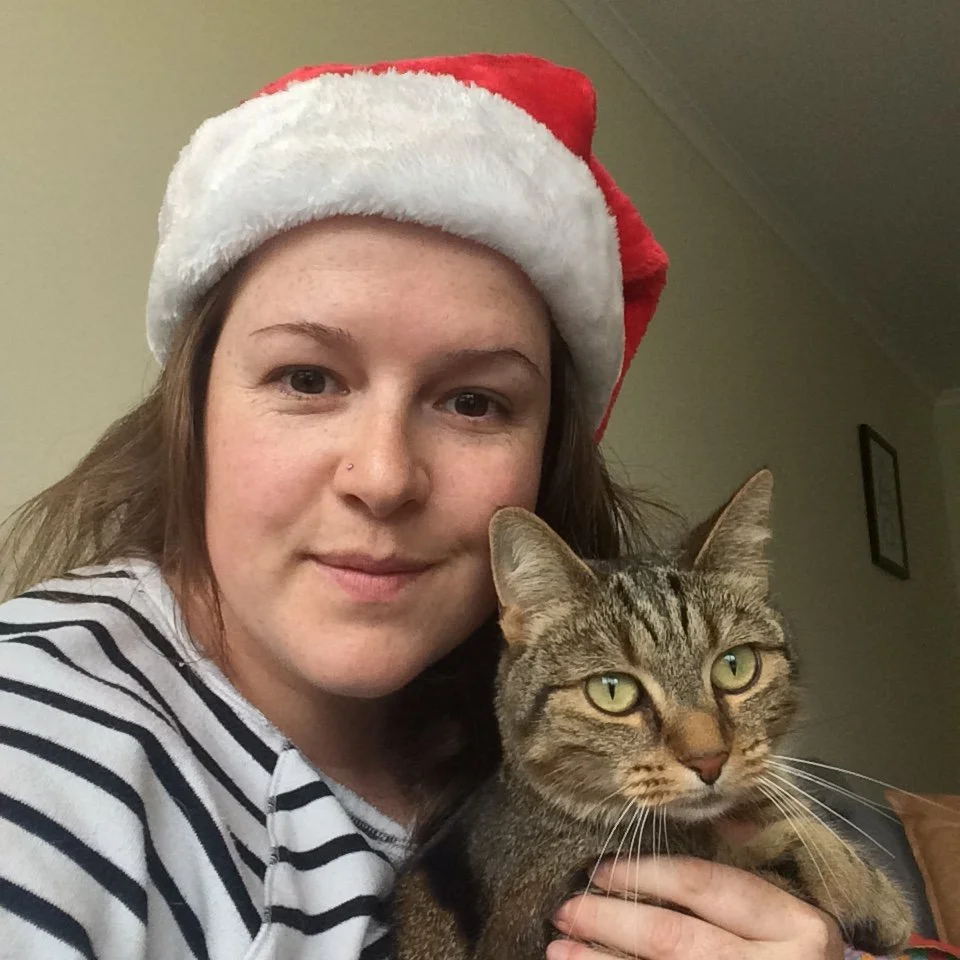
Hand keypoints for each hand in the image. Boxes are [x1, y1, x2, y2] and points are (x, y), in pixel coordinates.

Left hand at [548, 856, 843, 959]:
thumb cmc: (795, 955)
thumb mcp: (786, 913)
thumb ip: (740, 878)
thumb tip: (690, 823)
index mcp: (796, 925)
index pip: (704, 886)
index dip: (644, 872)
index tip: (597, 868)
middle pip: (674, 939)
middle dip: (610, 921)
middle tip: (565, 909)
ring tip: (558, 951)